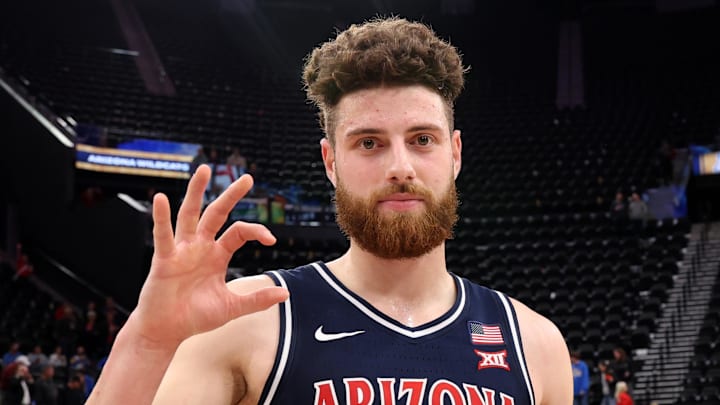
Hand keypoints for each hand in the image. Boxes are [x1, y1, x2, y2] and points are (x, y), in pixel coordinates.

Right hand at [129, 165, 288, 346]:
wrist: (166, 332)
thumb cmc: (195, 317)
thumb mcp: (231, 308)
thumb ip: (257, 300)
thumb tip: (286, 293)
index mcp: (217, 255)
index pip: (239, 232)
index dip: (256, 230)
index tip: (271, 239)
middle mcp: (200, 247)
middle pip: (217, 214)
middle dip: (231, 195)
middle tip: (248, 178)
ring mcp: (181, 250)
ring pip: (190, 214)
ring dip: (196, 192)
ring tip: (204, 170)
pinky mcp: (164, 259)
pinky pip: (163, 235)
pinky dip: (161, 217)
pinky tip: (161, 199)